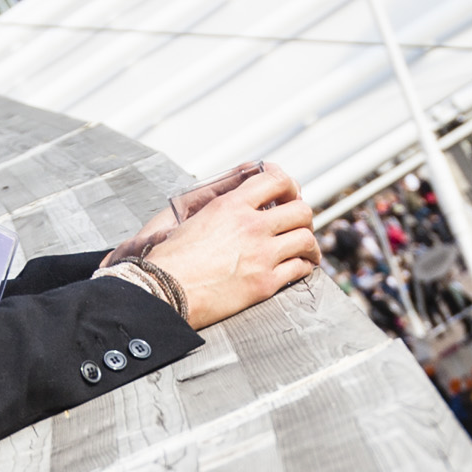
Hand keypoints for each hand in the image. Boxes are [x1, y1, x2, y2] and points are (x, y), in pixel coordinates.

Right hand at [133, 161, 318, 327]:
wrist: (162, 292)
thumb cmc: (169, 258)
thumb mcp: (191, 216)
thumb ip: (217, 201)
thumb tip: (235, 192)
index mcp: (230, 205)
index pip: (277, 179)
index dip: (290, 185)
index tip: (290, 194)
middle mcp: (251, 226)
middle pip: (300, 210)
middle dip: (303, 216)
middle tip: (299, 224)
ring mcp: (261, 255)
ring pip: (306, 240)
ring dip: (309, 244)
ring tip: (306, 250)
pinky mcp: (264, 284)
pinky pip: (299, 269)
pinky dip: (303, 267)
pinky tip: (298, 268)